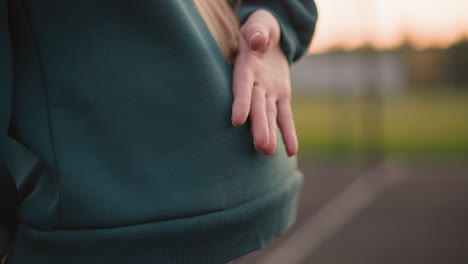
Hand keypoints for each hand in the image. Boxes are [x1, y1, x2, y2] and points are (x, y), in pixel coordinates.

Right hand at [231, 9, 297, 156]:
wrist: (268, 40)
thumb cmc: (260, 29)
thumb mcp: (259, 25)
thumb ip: (258, 32)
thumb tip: (259, 42)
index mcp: (247, 68)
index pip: (242, 87)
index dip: (240, 103)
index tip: (236, 120)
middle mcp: (255, 85)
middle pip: (257, 107)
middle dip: (258, 126)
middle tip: (260, 146)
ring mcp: (268, 94)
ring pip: (268, 116)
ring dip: (269, 133)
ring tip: (268, 152)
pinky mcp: (281, 98)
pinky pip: (285, 117)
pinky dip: (288, 133)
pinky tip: (292, 151)